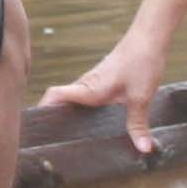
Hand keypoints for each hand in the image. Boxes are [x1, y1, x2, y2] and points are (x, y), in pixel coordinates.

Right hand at [39, 18, 171, 153]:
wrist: (150, 37)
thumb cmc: (141, 61)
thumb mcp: (141, 97)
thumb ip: (138, 124)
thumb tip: (143, 149)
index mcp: (89, 89)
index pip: (54, 96)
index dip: (42, 110)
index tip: (36, 127)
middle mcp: (86, 85)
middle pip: (60, 101)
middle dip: (53, 119)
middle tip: (51, 143)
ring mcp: (93, 82)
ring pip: (74, 100)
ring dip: (68, 114)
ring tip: (69, 139)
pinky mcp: (103, 81)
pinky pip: (86, 97)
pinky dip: (84, 109)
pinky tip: (95, 123)